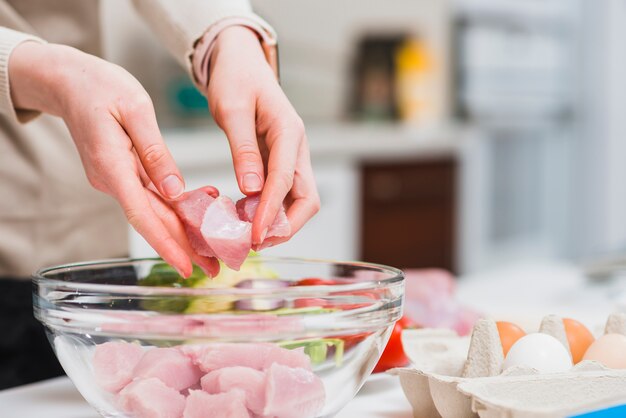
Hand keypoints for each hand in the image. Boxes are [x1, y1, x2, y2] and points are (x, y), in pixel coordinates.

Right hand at [9, 42, 217, 276]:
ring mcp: (115, 178)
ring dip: (181, 232)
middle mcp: (112, 180)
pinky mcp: (121, 173)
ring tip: (212, 250)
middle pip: (151, 221)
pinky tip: (197, 213)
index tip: (188, 267)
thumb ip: (155, 151)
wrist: (68, 80)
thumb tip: (174, 189)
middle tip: (213, 269)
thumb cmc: (100, 86)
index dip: (167, 244)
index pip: (142, 215)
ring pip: (152, 211)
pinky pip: (148, 196)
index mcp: (113, 165)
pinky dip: (173, 208)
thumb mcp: (135, 108)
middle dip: (182, 248)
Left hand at [207, 27, 319, 246]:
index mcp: (288, 131)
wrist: (240, 62)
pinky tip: (246, 218)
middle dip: (285, 226)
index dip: (270, 213)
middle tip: (254, 243)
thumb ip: (242, 149)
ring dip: (278, 221)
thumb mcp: (232, 109)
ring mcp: (292, 155)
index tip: (254, 237)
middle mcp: (297, 147)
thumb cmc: (235, 79)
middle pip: (306, 199)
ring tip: (248, 236)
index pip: (285, 182)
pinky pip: (283, 193)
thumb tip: (250, 189)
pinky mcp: (281, 161)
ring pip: (298, 200)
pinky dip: (268, 210)